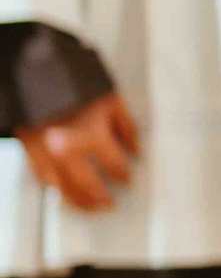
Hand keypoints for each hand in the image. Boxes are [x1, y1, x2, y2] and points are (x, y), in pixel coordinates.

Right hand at [17, 91, 138, 212]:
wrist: (33, 72)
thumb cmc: (73, 83)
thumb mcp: (109, 99)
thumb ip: (126, 126)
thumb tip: (134, 147)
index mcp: (92, 135)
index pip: (114, 166)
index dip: (124, 175)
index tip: (126, 179)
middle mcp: (68, 149)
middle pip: (87, 185)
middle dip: (100, 197)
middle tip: (108, 203)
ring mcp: (46, 152)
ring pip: (63, 187)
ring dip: (77, 200)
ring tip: (88, 205)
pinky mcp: (29, 149)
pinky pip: (42, 176)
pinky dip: (55, 186)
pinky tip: (63, 189)